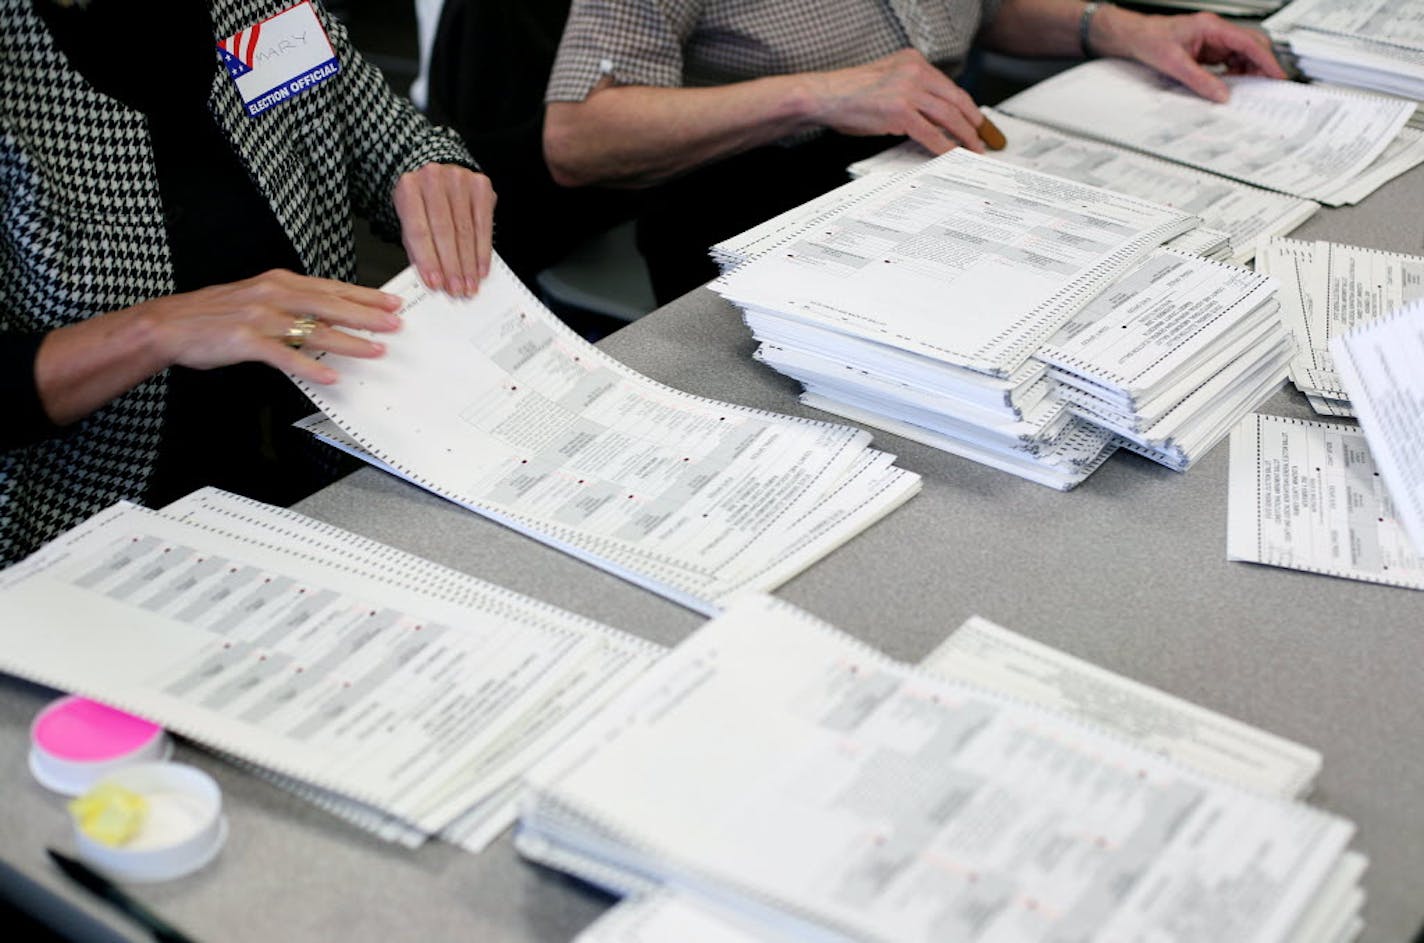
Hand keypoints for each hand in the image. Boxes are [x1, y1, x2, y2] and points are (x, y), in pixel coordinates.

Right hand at [139, 269, 401, 385]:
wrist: (169, 323)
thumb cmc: (215, 313)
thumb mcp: (258, 298)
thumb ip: (292, 303)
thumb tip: (329, 316)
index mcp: (279, 282)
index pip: (331, 287)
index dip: (364, 296)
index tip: (391, 302)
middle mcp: (273, 295)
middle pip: (330, 304)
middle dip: (366, 315)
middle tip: (395, 324)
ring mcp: (260, 318)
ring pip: (313, 330)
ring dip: (348, 342)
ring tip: (374, 350)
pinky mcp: (245, 341)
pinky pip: (284, 356)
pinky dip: (309, 367)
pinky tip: (330, 376)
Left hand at [393, 163, 495, 296]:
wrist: (440, 178)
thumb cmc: (424, 204)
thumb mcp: (412, 222)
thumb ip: (418, 247)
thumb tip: (433, 279)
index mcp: (408, 188)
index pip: (419, 230)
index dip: (428, 260)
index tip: (436, 284)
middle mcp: (433, 178)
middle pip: (444, 231)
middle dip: (452, 265)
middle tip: (456, 289)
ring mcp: (459, 179)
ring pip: (465, 230)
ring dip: (469, 263)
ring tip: (469, 284)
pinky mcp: (480, 185)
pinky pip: (484, 224)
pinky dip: (483, 250)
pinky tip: (481, 268)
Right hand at [807, 49, 987, 154]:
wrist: (824, 95)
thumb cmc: (850, 94)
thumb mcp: (887, 82)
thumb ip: (911, 91)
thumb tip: (933, 117)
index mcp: (913, 61)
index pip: (948, 86)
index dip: (966, 106)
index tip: (976, 120)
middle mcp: (914, 71)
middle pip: (955, 100)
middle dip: (973, 122)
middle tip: (983, 137)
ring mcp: (908, 90)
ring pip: (949, 116)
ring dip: (964, 136)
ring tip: (973, 149)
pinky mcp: (901, 111)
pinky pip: (931, 133)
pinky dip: (945, 146)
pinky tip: (951, 154)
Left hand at [1108, 10, 1285, 102]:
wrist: (1135, 37)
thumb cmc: (1150, 40)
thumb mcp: (1175, 64)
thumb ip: (1200, 80)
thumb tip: (1221, 94)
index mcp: (1212, 27)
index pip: (1248, 42)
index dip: (1266, 60)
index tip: (1277, 75)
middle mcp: (1216, 31)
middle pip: (1251, 45)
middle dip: (1262, 65)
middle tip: (1268, 85)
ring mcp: (1213, 40)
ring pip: (1242, 53)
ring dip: (1248, 70)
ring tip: (1250, 88)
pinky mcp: (1207, 49)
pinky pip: (1229, 59)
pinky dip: (1235, 71)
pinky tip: (1232, 83)